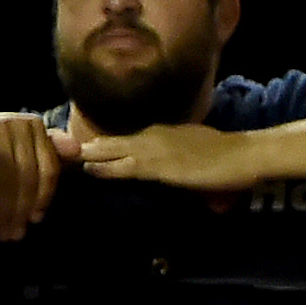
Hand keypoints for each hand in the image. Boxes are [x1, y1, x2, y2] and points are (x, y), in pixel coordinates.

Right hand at [0, 111, 65, 237]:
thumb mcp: (21, 150)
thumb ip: (48, 151)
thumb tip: (77, 150)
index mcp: (33, 125)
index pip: (48, 168)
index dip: (44, 197)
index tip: (36, 220)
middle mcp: (15, 122)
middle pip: (28, 176)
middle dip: (22, 210)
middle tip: (15, 235)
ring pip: (10, 180)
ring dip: (6, 212)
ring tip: (3, 232)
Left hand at [70, 121, 267, 194]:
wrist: (245, 155)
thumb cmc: (230, 157)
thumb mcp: (199, 152)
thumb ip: (181, 160)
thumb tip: (177, 170)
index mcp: (162, 133)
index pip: (126, 139)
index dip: (103, 145)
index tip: (82, 150)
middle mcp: (153, 135)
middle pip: (112, 141)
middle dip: (87, 147)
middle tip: (60, 152)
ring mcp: (154, 149)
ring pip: (111, 151)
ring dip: (88, 156)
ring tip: (65, 160)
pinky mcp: (158, 167)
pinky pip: (124, 167)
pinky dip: (104, 169)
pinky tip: (88, 171)